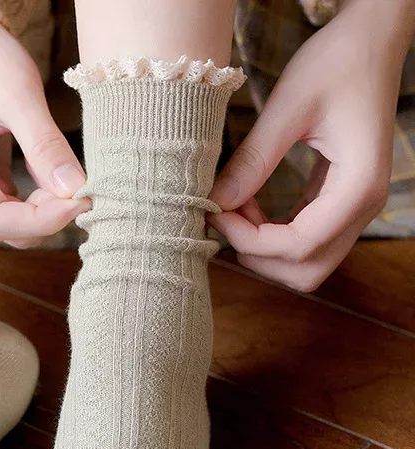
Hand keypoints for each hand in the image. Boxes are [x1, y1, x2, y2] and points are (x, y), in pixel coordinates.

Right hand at [0, 19, 88, 247]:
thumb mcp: (19, 95)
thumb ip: (45, 144)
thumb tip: (75, 189)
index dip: (40, 221)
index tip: (80, 201)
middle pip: (2, 227)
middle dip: (46, 217)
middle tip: (82, 190)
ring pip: (9, 225)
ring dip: (44, 214)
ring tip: (70, 183)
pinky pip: (10, 211)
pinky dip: (38, 206)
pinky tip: (57, 185)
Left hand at [208, 0, 412, 291]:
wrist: (372, 39)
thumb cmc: (337, 61)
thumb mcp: (288, 106)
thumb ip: (252, 160)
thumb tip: (214, 203)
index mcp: (359, 186)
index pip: (299, 246)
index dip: (250, 240)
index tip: (216, 212)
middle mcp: (364, 206)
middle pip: (306, 270)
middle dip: (258, 255)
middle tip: (225, 215)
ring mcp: (354, 207)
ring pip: (306, 264)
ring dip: (264, 249)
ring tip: (236, 207)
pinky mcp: (340, 202)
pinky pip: (305, 242)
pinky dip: (272, 236)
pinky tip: (249, 205)